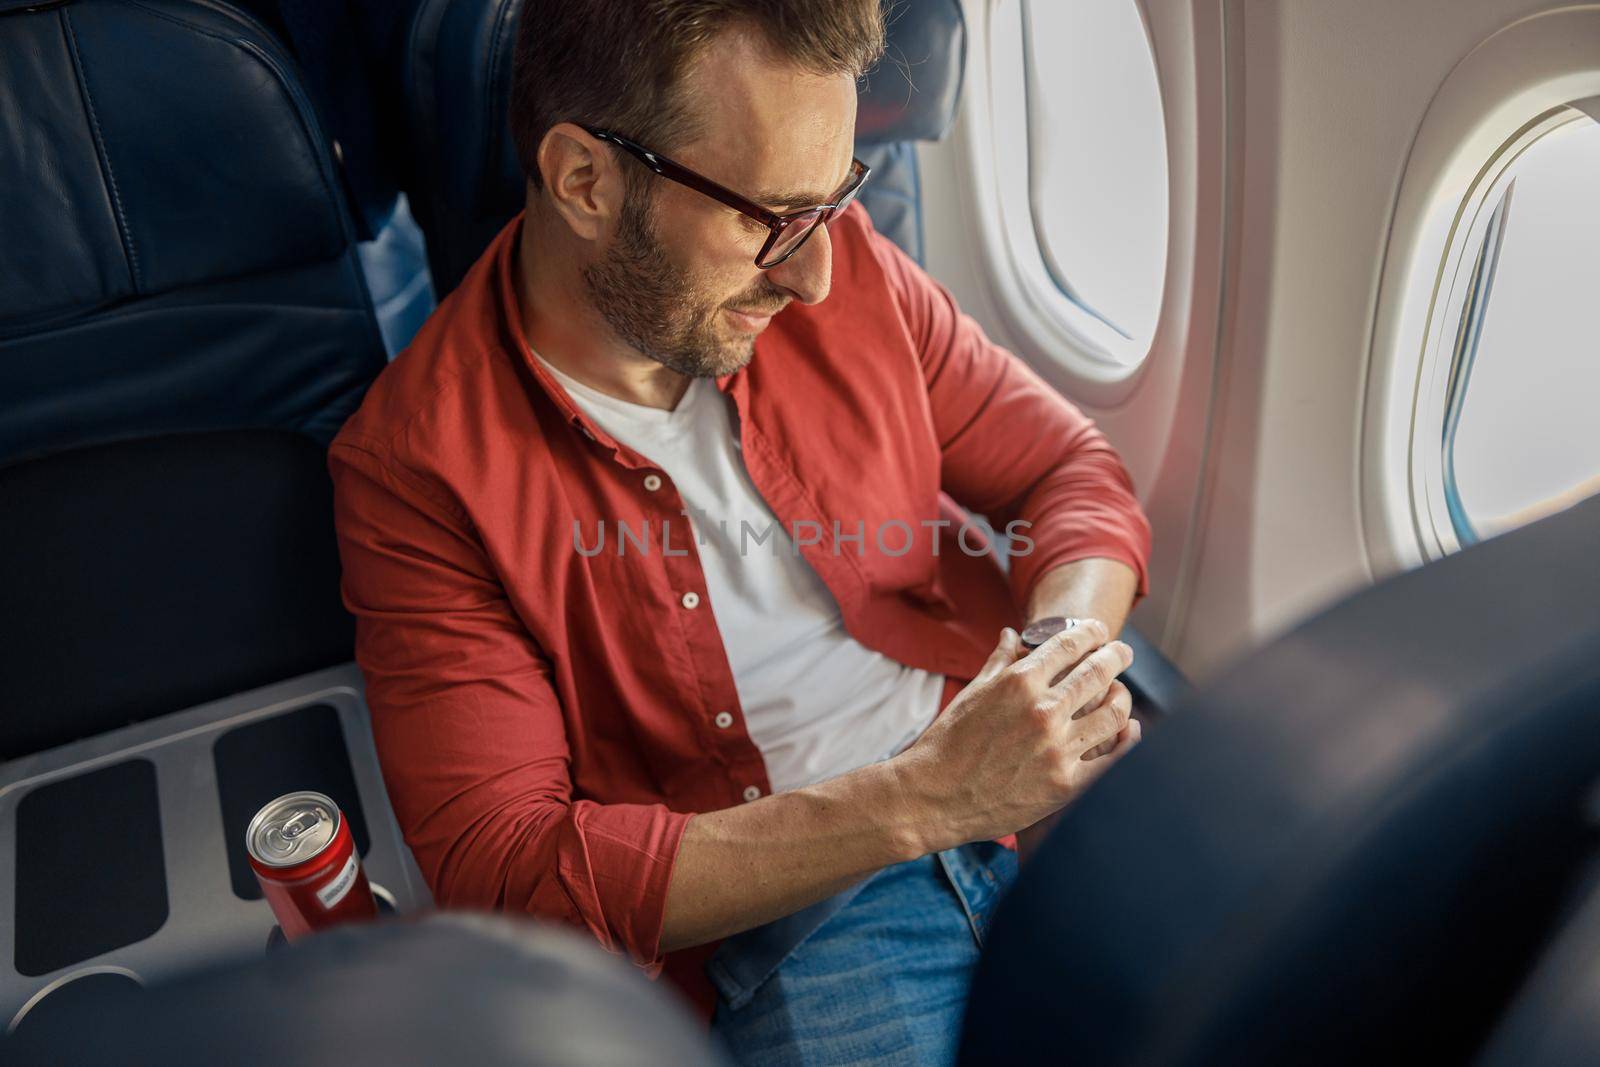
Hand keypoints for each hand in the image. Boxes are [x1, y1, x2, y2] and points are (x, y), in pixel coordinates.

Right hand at [889, 621, 1138, 854]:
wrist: (932, 798)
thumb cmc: (947, 743)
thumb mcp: (971, 693)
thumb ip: (998, 661)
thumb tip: (1012, 634)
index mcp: (1019, 681)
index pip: (1070, 644)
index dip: (1091, 632)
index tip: (1099, 631)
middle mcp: (1043, 709)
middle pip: (1099, 671)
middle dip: (1116, 655)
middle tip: (1123, 652)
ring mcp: (1057, 747)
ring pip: (1114, 712)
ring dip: (1123, 697)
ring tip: (1120, 694)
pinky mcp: (1066, 784)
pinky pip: (1113, 758)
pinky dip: (1128, 739)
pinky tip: (1128, 730)